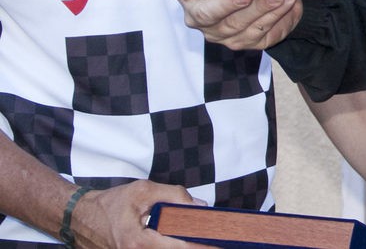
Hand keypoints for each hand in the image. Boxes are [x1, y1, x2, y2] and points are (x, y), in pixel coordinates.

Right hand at [70, 179, 203, 247]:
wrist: (80, 218)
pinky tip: (181, 238)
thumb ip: (173, 195)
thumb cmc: (110, 203)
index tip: (217, 241)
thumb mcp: (143, 190)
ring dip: (181, 245)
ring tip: (202, 238)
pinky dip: (167, 246)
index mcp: (137, 242)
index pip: (177, 247)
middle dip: (193, 246)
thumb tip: (199, 206)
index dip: (199, 244)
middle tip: (215, 240)